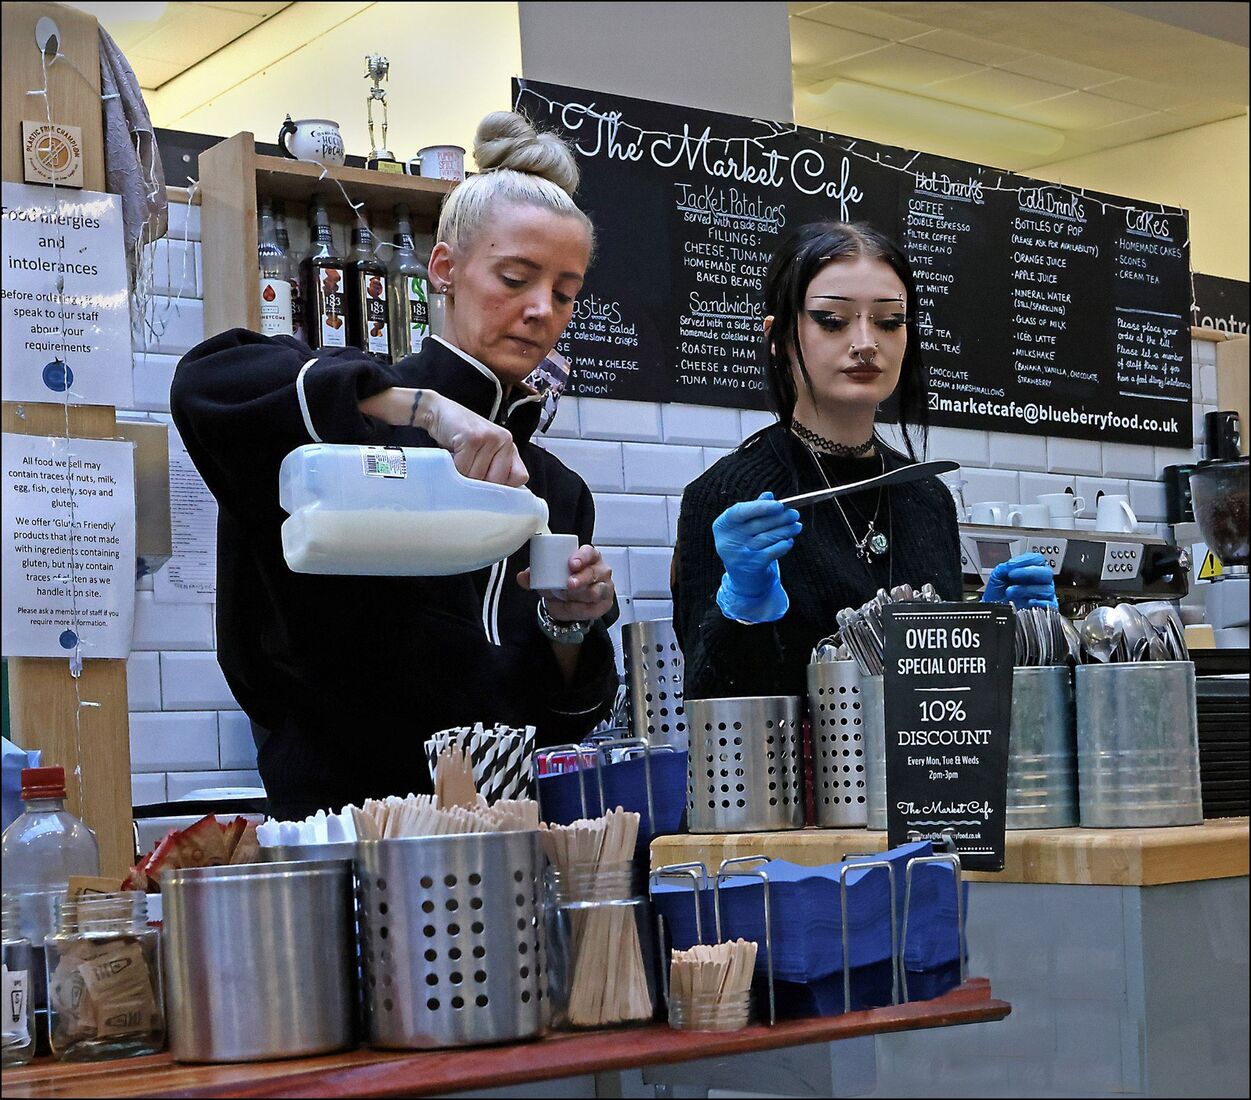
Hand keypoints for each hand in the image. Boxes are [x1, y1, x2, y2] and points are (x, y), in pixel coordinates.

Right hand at [423, 392, 527, 486]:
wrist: (440, 413)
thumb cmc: (462, 438)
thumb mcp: (485, 453)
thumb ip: (496, 469)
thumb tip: (499, 500)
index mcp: (510, 446)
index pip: (519, 478)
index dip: (503, 487)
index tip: (488, 487)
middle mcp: (505, 440)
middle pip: (496, 481)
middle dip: (478, 483)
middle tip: (468, 470)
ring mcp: (490, 438)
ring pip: (478, 476)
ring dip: (463, 475)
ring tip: (459, 460)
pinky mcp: (473, 438)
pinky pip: (464, 468)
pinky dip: (454, 468)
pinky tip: (453, 456)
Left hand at [517, 543, 613, 621]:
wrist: (574, 599)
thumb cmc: (565, 579)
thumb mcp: (551, 574)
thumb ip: (535, 575)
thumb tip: (522, 576)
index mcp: (589, 556)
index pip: (590, 552)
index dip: (582, 557)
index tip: (571, 564)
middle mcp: (600, 570)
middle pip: (594, 573)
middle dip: (581, 579)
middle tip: (568, 584)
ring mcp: (604, 588)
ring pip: (595, 592)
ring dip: (576, 597)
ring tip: (561, 597)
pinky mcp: (603, 605)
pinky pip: (591, 610)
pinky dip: (573, 611)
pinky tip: (563, 609)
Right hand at [713, 491, 800, 622]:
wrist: (744, 580)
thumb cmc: (746, 546)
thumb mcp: (745, 527)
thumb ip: (755, 509)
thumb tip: (769, 495)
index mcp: (722, 525)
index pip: (739, 511)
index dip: (760, 507)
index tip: (779, 504)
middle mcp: (727, 541)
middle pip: (757, 524)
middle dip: (779, 518)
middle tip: (794, 514)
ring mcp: (738, 555)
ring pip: (767, 537)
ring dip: (785, 530)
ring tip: (796, 526)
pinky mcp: (751, 566)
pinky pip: (772, 552)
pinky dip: (783, 545)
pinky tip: (789, 541)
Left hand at [982, 552, 1057, 608]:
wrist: (993, 608)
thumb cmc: (997, 593)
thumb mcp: (997, 576)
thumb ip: (1006, 567)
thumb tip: (1013, 564)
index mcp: (1031, 570)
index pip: (1038, 560)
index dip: (1027, 560)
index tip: (1012, 564)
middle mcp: (1040, 581)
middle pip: (1047, 573)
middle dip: (1029, 573)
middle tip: (1012, 575)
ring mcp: (1043, 595)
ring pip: (1047, 588)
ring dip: (1026, 589)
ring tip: (1010, 592)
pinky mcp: (1044, 609)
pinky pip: (1051, 604)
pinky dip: (1040, 602)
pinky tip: (1027, 601)